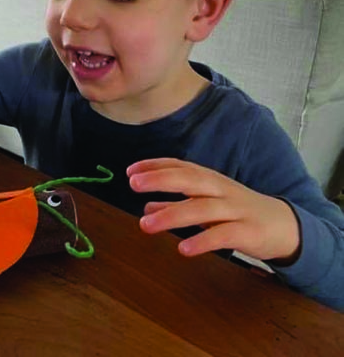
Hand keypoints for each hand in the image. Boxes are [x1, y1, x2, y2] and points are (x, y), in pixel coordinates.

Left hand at [127, 158, 299, 262]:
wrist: (284, 225)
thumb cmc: (238, 211)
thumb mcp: (206, 205)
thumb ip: (177, 205)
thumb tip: (146, 209)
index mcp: (209, 180)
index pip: (180, 166)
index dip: (155, 166)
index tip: (130, 171)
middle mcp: (220, 190)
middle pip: (190, 179)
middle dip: (161, 179)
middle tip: (134, 184)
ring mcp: (235, 210)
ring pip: (202, 208)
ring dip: (172, 214)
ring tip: (145, 226)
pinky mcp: (248, 232)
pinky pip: (223, 235)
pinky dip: (203, 241)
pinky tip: (183, 249)